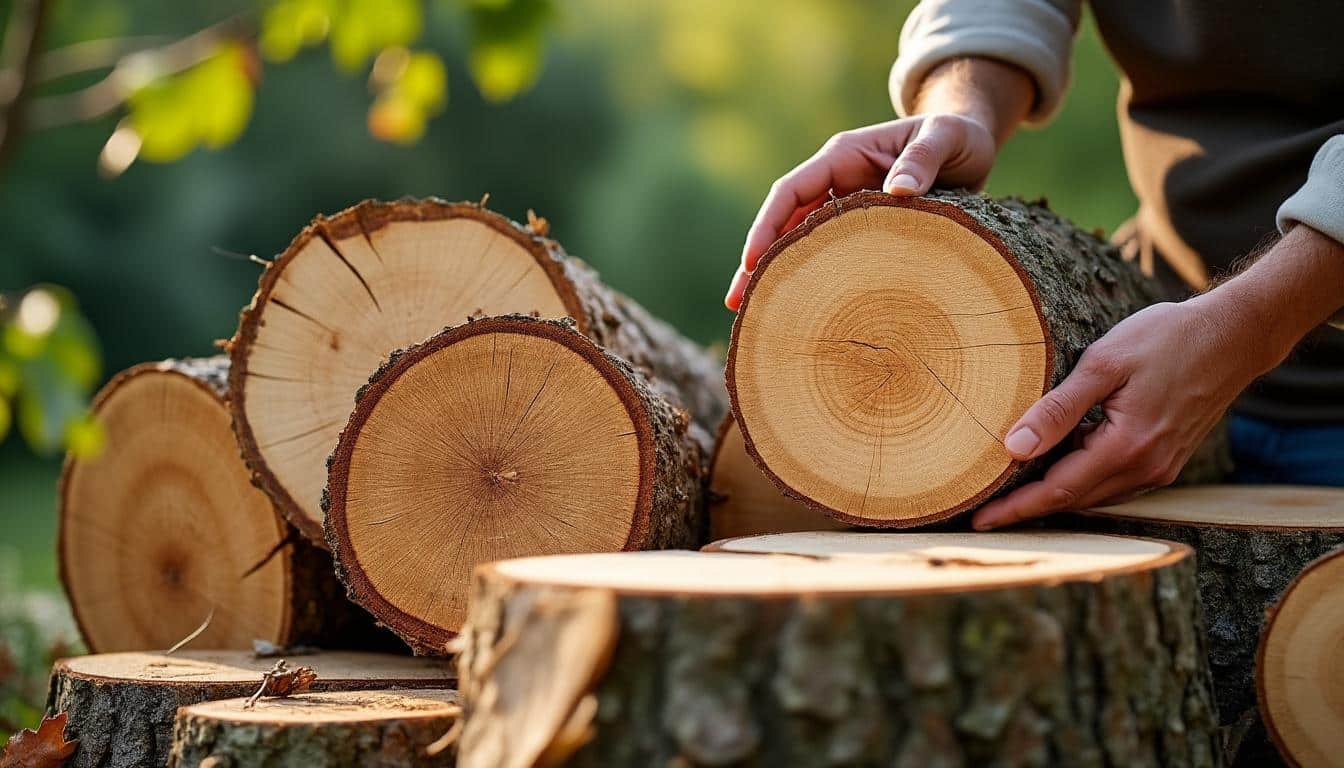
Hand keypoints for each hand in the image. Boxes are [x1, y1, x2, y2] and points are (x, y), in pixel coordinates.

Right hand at [724, 113, 997, 309]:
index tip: (752, 262)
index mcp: (843, 157)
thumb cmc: (958, 134)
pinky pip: (829, 254)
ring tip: (757, 316)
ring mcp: (847, 207)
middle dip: (759, 262)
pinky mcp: (863, 230)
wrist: (973, 142)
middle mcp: (836, 182)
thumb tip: (899, 190)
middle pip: (784, 224)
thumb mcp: (948, 137)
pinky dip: (812, 279)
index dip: (767, 225)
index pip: (790, 191)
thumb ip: (925, 158)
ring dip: (779, 275)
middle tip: (739, 303)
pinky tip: (804, 310)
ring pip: (800, 243)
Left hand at [971, 298, 1269, 529]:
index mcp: (1126, 448)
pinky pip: (1112, 481)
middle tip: (981, 507)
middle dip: (1027, 506)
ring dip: (1053, 493)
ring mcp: (1160, 468)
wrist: (1234, 335)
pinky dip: (1081, 478)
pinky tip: (1057, 461)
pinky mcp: (1166, 459)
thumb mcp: (1103, 364)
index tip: (977, 521)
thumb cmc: (1167, 338)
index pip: (1056, 491)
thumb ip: (1058, 409)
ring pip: (1093, 493)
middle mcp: (1146, 469)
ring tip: (1009, 488)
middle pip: (1073, 500)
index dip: (1014, 508)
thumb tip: (1014, 448)